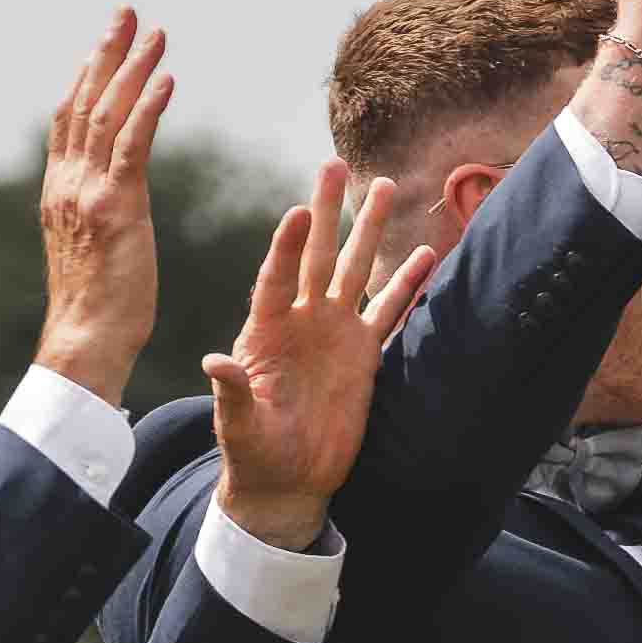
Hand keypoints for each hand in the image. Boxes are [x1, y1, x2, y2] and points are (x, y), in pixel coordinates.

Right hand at [30, 9, 173, 403]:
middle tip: (127, 12)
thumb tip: (109, 192)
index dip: (87, 74)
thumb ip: (95, 210)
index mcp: (59, 190)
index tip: (106, 40)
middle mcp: (66, 183)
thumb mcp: (92, 246)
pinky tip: (167, 79)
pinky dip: (148, 107)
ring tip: (156, 32)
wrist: (86, 342)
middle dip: (107, 53)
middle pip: (84, 101)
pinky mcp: (116, 208)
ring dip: (132, 68)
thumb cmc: (98, 308)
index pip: (69, 118)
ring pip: (108, 114)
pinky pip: (133, 146)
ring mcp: (87, 193)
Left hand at [205, 164, 449, 548]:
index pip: (276, 277)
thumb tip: (214, 363)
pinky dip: (408, 284)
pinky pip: (389, 311)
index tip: (299, 211)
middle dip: (327, 210)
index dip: (286, 245)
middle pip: (316, 254)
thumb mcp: (237, 425)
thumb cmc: (253, 453)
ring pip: (354, 270)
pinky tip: (426, 254)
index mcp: (265, 331)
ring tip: (382, 187)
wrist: (287, 478)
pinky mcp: (363, 353)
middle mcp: (301, 320)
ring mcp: (334, 332)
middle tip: (332, 164)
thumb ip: (231, 392)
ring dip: (369, 230)